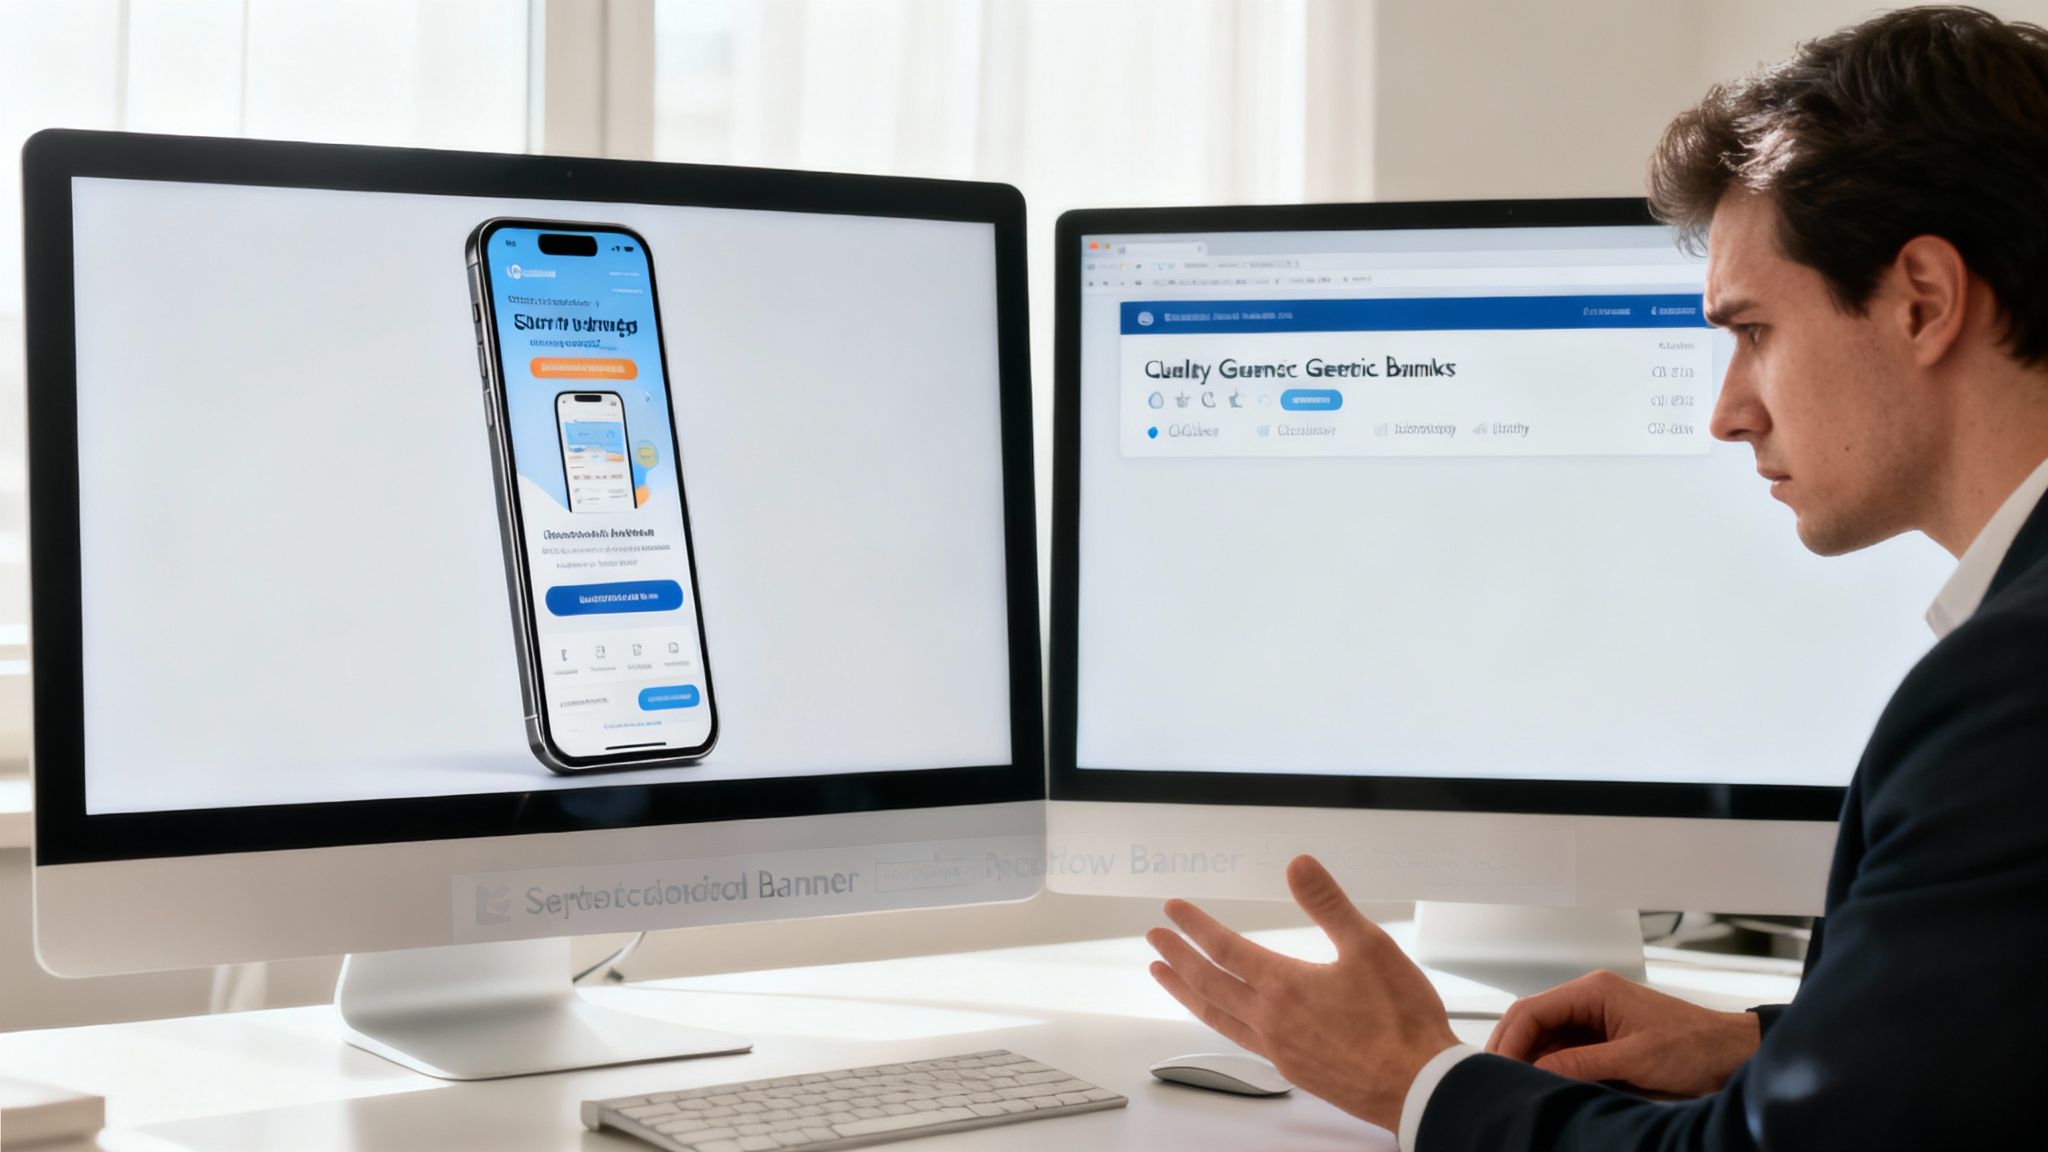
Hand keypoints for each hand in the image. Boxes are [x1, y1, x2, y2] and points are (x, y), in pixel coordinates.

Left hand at [1145, 855, 1459, 1130]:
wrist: (1419, 1087)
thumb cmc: (1401, 1021)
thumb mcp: (1370, 946)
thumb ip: (1328, 904)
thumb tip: (1298, 865)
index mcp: (1284, 987)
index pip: (1224, 949)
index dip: (1195, 926)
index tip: (1172, 910)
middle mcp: (1271, 1021)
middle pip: (1208, 984)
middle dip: (1178, 957)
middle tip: (1154, 939)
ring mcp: (1278, 1049)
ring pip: (1216, 1016)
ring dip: (1186, 992)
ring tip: (1164, 976)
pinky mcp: (1293, 1069)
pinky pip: (1240, 1039)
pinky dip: (1218, 1020)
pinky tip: (1223, 1017)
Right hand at [1486, 969, 1760, 1097]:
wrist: (1730, 1055)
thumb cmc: (1691, 1048)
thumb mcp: (1634, 1058)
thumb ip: (1581, 1064)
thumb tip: (1535, 1073)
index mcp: (1593, 991)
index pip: (1532, 1010)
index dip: (1509, 1039)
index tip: (1496, 1068)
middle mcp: (1588, 998)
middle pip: (1533, 1020)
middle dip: (1512, 1048)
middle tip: (1496, 1080)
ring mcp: (1595, 1018)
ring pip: (1545, 1037)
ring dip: (1530, 1059)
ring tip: (1515, 1086)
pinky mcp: (1602, 1037)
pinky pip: (1564, 1050)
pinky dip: (1550, 1067)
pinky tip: (1542, 1085)